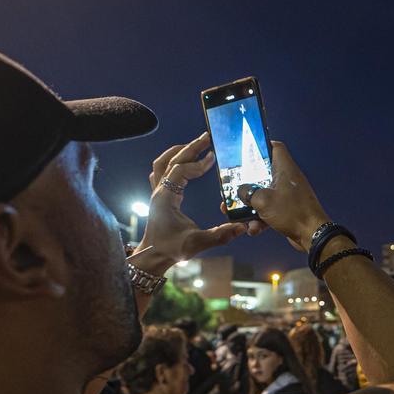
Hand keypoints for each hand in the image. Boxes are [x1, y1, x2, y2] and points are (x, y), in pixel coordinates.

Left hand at [135, 133, 246, 273]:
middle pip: (172, 160)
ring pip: (162, 162)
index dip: (197, 164)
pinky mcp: (158, 196)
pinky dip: (171, 161)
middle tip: (207, 136)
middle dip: (190, 147)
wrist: (153, 257)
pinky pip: (160, 171)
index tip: (213, 159)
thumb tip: (241, 228)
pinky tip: (182, 160)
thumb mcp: (196, 244)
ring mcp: (157, 192)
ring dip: (178, 151)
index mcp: (166, 198)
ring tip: (195, 144)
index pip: (180, 171)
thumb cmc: (171, 250)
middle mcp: (159, 191)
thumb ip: (220, 235)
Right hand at [237, 141, 330, 251]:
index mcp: (285, 169)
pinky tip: (254, 229)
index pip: (275, 147)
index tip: (247, 151)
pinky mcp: (288, 208)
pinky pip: (270, 208)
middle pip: (264, 173)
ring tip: (239, 215)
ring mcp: (288, 194)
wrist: (312, 235)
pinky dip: (261, 217)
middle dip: (248, 182)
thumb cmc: (291, 212)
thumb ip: (247, 193)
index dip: (262, 145)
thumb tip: (240, 191)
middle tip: (235, 186)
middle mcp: (287, 178)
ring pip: (264, 193)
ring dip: (252, 205)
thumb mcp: (262, 201)